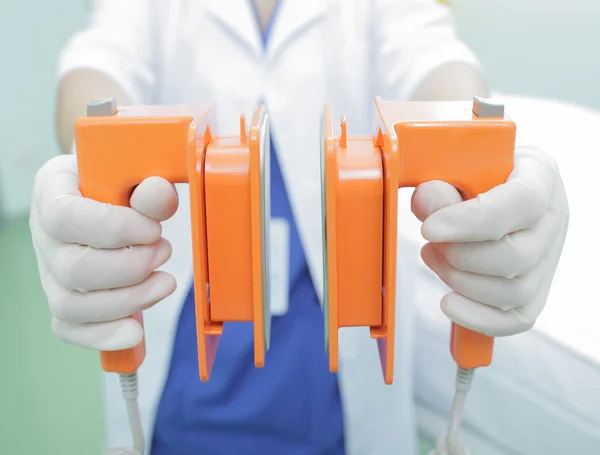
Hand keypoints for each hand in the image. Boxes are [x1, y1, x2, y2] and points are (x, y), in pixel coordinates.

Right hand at [30, 154, 178, 349]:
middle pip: (73, 269)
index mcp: (51, 192)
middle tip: (164, 251)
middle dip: (131, 268)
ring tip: (163, 282)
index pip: (64, 218)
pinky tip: (135, 330)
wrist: (104, 191)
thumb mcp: (131, 171)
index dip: (114, 229)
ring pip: (72, 304)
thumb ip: (147, 185)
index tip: (153, 229)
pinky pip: (70, 328)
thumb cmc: (116, 180)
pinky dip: (103, 335)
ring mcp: (49, 270)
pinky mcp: (63, 297)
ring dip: (128, 301)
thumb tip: (160, 194)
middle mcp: (43, 234)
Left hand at [411, 146, 568, 336]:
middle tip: (430, 241)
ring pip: (514, 292)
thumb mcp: (458, 163)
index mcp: (540, 176)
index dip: (473, 221)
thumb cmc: (474, 172)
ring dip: (461, 282)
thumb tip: (429, 202)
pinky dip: (478, 318)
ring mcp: (547, 259)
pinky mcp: (535, 290)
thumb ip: (441, 180)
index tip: (430, 228)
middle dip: (459, 256)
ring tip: (433, 256)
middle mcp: (553, 220)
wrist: (494, 184)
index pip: (522, 203)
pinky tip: (448, 302)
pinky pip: (516, 319)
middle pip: (516, 256)